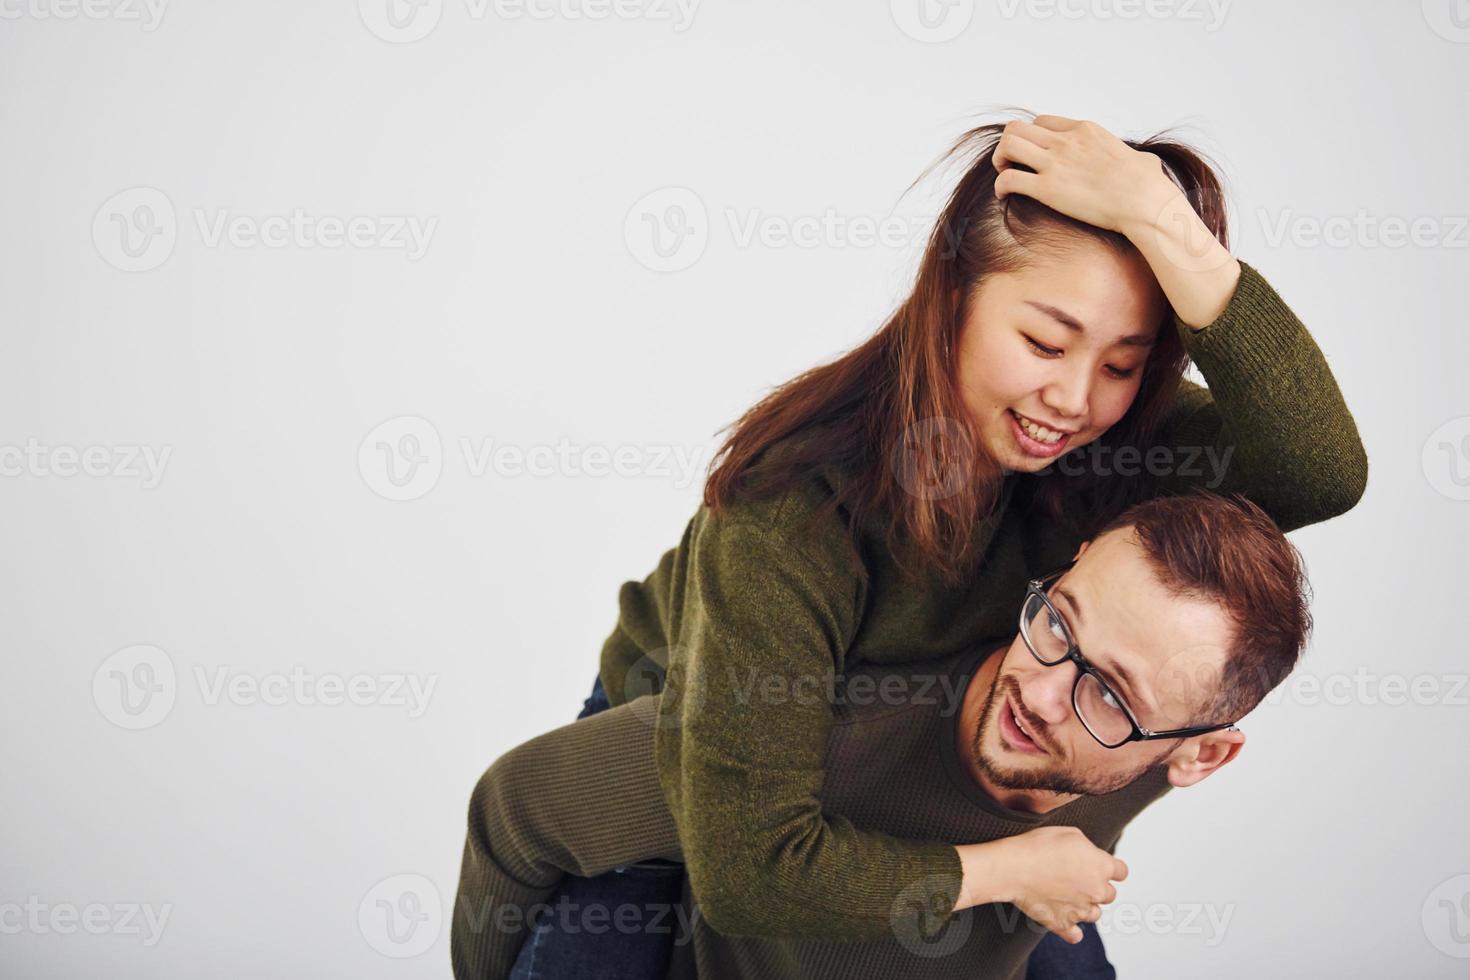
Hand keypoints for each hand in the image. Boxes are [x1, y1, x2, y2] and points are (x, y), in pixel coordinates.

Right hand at [956, 826, 1127, 943]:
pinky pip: (1075, 935)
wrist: (1013, 867)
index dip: (1111, 867)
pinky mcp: (1062, 924)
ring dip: (1086, 907)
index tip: (1100, 866)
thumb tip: (1091, 856)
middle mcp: (1096, 891)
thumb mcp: (1069, 833)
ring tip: (1068, 896)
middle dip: (1097, 887)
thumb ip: (1088, 847)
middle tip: (1077, 878)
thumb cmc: (1038, 846)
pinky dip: (1073, 931)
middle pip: (1110, 895)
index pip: (1121, 871)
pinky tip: (1067, 921)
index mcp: (1101, 866)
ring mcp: (1080, 910)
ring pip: (1095, 914)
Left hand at [991, 115, 1177, 236]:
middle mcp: (1066, 141)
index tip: (1033, 155)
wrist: (1145, 202)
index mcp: (1085, 130)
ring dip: (1000, 161)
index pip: (1042, 121)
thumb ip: (1132, 157)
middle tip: (1012, 165)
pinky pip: (1009, 179)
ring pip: (1007, 146)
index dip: (1031, 138)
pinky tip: (1004, 197)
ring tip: (1005, 176)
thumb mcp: (1139, 158)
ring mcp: (1055, 163)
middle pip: (1017, 128)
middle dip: (1008, 146)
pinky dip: (1000, 187)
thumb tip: (1143, 164)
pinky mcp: (1048, 189)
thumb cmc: (1148, 186)